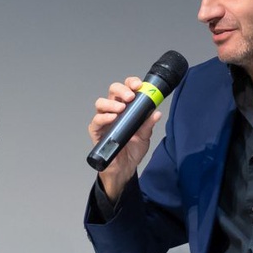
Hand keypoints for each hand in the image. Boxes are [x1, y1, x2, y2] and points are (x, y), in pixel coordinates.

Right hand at [89, 77, 161, 201]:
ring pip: (101, 103)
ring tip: (121, 108)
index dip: (131, 83)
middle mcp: (113, 110)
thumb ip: (148, 124)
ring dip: (111, 103)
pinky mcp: (96, 131)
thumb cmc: (132, 150)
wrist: (125, 169)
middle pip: (112, 91)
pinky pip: (96, 121)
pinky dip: (103, 117)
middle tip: (130, 96)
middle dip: (121, 90)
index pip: (126, 89)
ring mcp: (104, 120)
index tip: (139, 86)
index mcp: (126, 108)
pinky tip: (112, 118)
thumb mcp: (145, 136)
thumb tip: (156, 112)